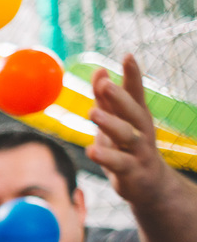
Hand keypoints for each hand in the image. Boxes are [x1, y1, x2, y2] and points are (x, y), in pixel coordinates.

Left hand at [88, 54, 168, 205]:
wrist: (150, 185)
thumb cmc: (129, 147)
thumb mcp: (117, 121)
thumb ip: (106, 99)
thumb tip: (99, 71)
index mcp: (137, 116)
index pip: (136, 92)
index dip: (132, 74)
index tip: (127, 55)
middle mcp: (141, 131)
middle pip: (132, 111)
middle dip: (119, 97)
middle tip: (105, 84)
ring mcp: (138, 152)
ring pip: (126, 136)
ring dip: (110, 124)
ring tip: (93, 113)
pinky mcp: (132, 172)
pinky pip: (118, 163)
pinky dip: (105, 157)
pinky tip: (91, 150)